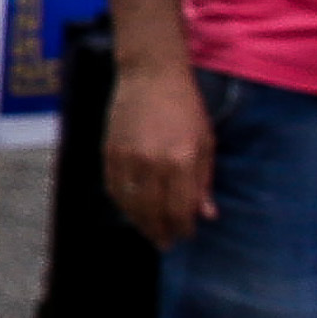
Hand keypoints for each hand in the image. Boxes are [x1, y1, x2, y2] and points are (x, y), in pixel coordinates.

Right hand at [105, 50, 214, 247]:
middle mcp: (153, 163)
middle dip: (161, 231)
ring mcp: (128, 158)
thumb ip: (203, 180)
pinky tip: (130, 210)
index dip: (183, 227)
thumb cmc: (186, 106)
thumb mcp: (205, 141)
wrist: (150, 75)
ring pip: (131, 204)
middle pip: (154, 212)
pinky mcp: (110, 152)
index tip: (186, 235)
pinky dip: (122, 204)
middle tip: (165, 243)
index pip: (180, 208)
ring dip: (140, 223)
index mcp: (182, 160)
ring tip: (149, 231)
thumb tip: (206, 215)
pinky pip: (114, 188)